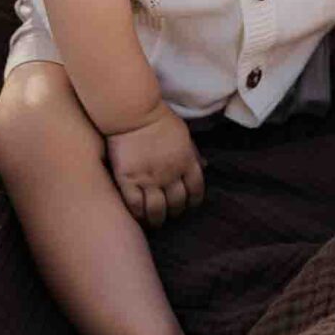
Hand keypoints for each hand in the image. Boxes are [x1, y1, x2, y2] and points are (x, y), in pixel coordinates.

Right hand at [104, 97, 205, 226]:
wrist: (133, 112)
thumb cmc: (159, 119)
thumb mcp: (184, 134)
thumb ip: (193, 153)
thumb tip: (205, 166)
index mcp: (186, 162)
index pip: (195, 191)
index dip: (192, 201)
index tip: (188, 205)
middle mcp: (170, 175)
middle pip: (176, 203)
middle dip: (175, 212)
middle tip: (169, 214)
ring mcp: (149, 179)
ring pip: (157, 210)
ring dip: (157, 219)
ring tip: (154, 222)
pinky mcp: (128, 180)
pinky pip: (135, 205)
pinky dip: (138, 214)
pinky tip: (138, 215)